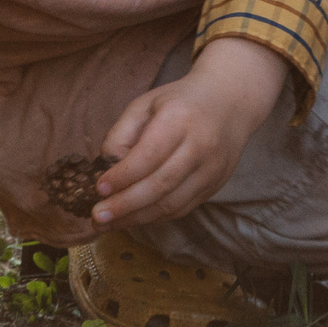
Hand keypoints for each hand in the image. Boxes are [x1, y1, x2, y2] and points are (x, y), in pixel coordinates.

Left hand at [91, 38, 288, 230]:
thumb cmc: (179, 102)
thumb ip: (121, 134)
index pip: (148, 155)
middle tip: (97, 217)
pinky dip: (156, 217)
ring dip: (137, 218)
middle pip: (160, 185)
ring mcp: (211, 170)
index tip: (98, 188)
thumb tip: (105, 168)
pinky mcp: (216, 185)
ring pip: (172, 203)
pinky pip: (183, 208)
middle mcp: (200, 147)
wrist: (230, 102)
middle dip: (125, 205)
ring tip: (109, 224)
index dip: (122, 176)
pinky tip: (134, 218)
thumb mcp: (144, 104)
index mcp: (179, 120)